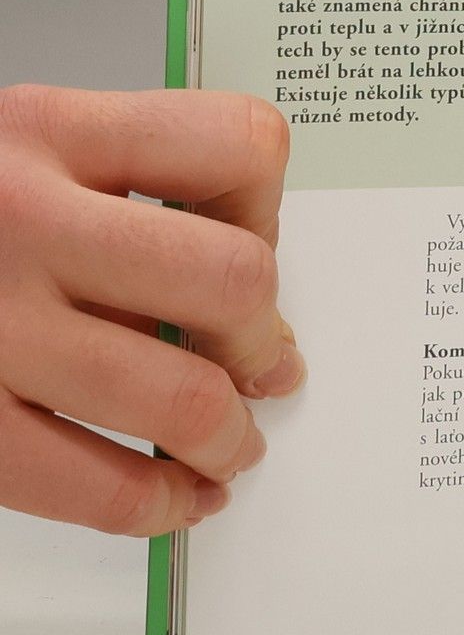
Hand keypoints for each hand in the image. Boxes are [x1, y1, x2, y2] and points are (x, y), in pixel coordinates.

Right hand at [0, 86, 302, 535]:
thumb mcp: (19, 150)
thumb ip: (125, 190)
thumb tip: (246, 299)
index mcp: (46, 131)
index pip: (235, 145)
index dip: (267, 205)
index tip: (255, 243)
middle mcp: (18, 220)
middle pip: (232, 280)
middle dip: (261, 338)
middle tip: (261, 367)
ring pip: (180, 396)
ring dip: (228, 437)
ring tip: (227, 444)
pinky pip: (92, 484)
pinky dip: (157, 503)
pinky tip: (173, 496)